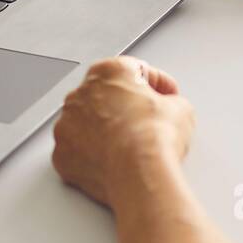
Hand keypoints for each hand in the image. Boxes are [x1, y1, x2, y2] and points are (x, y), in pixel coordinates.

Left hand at [52, 56, 194, 207]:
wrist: (138, 171)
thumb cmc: (153, 137)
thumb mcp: (181, 108)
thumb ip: (169, 100)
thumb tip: (168, 108)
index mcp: (108, 72)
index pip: (134, 70)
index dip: (156, 84)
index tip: (165, 96)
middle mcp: (80, 93)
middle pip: (105, 95)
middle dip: (124, 106)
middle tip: (146, 123)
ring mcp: (66, 123)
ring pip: (86, 123)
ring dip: (103, 130)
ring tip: (128, 146)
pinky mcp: (61, 153)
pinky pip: (76, 151)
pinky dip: (90, 156)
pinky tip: (110, 161)